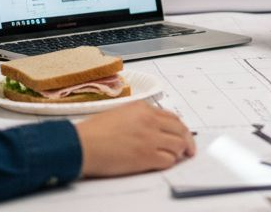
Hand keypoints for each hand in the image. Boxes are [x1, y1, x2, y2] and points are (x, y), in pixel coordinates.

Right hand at [75, 101, 195, 176]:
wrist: (81, 145)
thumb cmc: (93, 132)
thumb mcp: (119, 114)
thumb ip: (139, 118)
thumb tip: (153, 128)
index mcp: (143, 108)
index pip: (171, 117)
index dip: (179, 128)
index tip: (182, 134)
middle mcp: (150, 121)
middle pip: (180, 130)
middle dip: (187, 140)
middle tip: (188, 149)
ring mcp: (150, 138)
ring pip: (179, 145)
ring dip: (179, 152)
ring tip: (175, 157)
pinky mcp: (146, 156)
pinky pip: (169, 160)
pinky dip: (169, 162)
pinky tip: (163, 163)